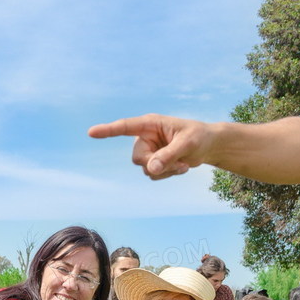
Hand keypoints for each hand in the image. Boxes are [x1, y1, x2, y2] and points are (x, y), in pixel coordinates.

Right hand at [88, 114, 214, 179]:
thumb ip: (168, 155)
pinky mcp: (154, 162)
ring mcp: (149, 150)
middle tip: (177, 162)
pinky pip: (153, 175)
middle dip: (155, 164)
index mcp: (150, 124)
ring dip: (165, 171)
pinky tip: (181, 167)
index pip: (125, 127)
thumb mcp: (186, 144)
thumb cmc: (198, 137)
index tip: (92, 132)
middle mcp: (145, 137)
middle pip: (137, 157)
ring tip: (183, 163)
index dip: (108, 130)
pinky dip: (168, 175)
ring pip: (145, 169)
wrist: (208, 146)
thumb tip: (150, 168)